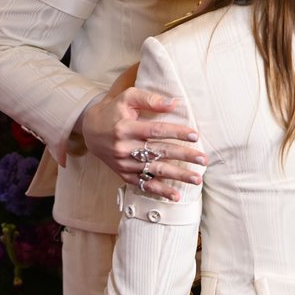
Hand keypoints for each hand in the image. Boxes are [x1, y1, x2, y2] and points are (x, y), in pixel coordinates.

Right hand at [81, 66, 206, 200]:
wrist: (90, 130)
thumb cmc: (114, 111)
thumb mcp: (128, 97)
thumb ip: (149, 99)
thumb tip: (174, 103)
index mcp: (126, 127)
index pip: (156, 130)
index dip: (176, 133)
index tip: (195, 135)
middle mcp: (124, 148)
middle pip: (159, 152)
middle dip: (183, 156)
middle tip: (203, 160)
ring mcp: (124, 164)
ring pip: (154, 171)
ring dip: (177, 176)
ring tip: (197, 179)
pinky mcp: (124, 174)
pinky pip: (143, 184)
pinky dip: (159, 191)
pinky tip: (176, 196)